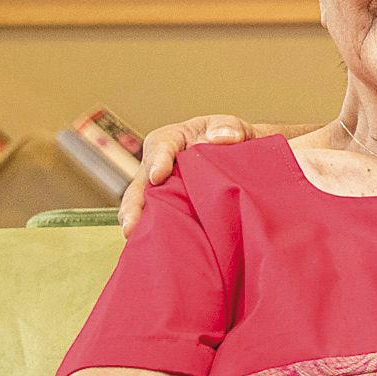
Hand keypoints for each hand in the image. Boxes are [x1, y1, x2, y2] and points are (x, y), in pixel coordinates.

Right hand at [118, 115, 253, 234]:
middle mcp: (161, 167)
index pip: (160, 146)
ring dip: (139, 223)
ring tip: (135, 239)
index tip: (158, 176)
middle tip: (131, 223)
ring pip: (144, 207)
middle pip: (141, 183)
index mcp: (173, 140)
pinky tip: (153, 248)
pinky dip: (155, 233)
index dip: (157, 160)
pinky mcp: (171, 210)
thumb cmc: (233, 140)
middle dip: (134, 204)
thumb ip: (229, 127)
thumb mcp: (233, 127)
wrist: (245, 160)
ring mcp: (163, 191)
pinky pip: (159, 221)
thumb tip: (221, 138)